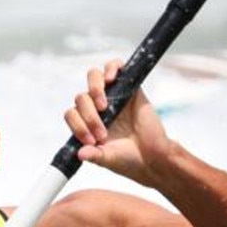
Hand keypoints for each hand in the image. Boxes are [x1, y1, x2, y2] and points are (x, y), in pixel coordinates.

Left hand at [64, 59, 174, 188]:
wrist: (154, 157)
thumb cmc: (129, 159)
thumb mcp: (109, 160)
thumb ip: (94, 156)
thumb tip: (80, 153)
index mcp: (87, 123)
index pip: (72, 115)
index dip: (78, 126)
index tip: (91, 141)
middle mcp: (97, 108)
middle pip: (81, 98)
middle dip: (89, 116)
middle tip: (103, 133)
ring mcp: (113, 96)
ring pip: (94, 77)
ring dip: (94, 89)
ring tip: (103, 106)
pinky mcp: (129, 87)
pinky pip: (115, 67)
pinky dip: (111, 68)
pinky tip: (111, 79)